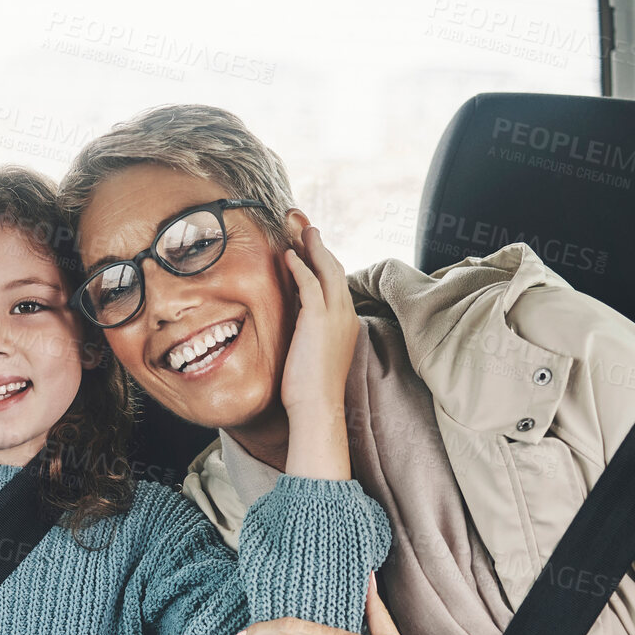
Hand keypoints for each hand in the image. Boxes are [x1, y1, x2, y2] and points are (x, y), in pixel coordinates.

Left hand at [278, 224, 358, 419]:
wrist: (317, 406)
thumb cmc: (311, 389)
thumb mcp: (314, 353)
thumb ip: (310, 333)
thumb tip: (297, 325)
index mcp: (346, 322)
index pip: (337, 283)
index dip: (325, 263)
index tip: (311, 248)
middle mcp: (345, 314)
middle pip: (335, 270)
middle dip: (320, 247)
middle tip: (307, 228)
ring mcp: (335, 315)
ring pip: (326, 270)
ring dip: (312, 248)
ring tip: (300, 231)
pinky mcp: (318, 319)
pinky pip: (310, 283)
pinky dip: (300, 266)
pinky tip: (289, 255)